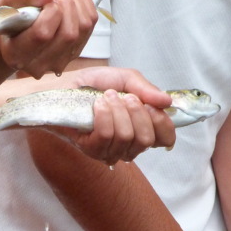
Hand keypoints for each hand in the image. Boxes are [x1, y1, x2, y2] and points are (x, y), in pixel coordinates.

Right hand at [0, 0, 98, 78]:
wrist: (12, 39)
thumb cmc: (6, 20)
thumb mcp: (6, 4)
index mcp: (16, 55)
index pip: (43, 34)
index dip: (50, 10)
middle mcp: (39, 65)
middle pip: (68, 33)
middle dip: (64, 4)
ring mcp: (59, 62)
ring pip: (83, 27)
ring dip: (74, 2)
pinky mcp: (74, 52)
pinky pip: (90, 22)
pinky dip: (83, 3)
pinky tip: (68, 1)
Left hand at [52, 67, 176, 163]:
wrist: (63, 86)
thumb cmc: (93, 85)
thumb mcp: (125, 79)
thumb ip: (147, 89)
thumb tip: (167, 102)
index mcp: (142, 129)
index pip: (165, 139)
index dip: (163, 123)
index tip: (151, 105)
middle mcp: (128, 145)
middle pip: (147, 139)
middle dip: (137, 112)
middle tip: (124, 97)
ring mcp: (110, 151)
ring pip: (127, 137)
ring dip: (118, 110)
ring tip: (106, 97)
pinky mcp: (91, 149)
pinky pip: (107, 135)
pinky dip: (104, 115)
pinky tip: (97, 105)